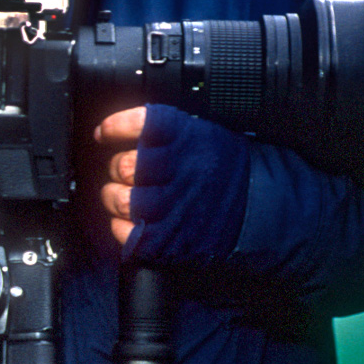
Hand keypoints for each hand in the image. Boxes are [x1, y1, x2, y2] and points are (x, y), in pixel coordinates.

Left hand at [93, 103, 250, 263]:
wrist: (259, 207)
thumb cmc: (228, 170)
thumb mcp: (203, 134)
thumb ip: (166, 132)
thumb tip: (123, 131)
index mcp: (186, 138)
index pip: (139, 124)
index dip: (114, 127)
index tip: (104, 132)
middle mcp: (177, 171)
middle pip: (124, 165)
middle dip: (115, 167)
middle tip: (121, 169)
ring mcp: (172, 207)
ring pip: (119, 200)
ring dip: (113, 197)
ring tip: (121, 195)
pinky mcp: (168, 239)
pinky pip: (126, 233)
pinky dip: (121, 227)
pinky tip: (131, 220)